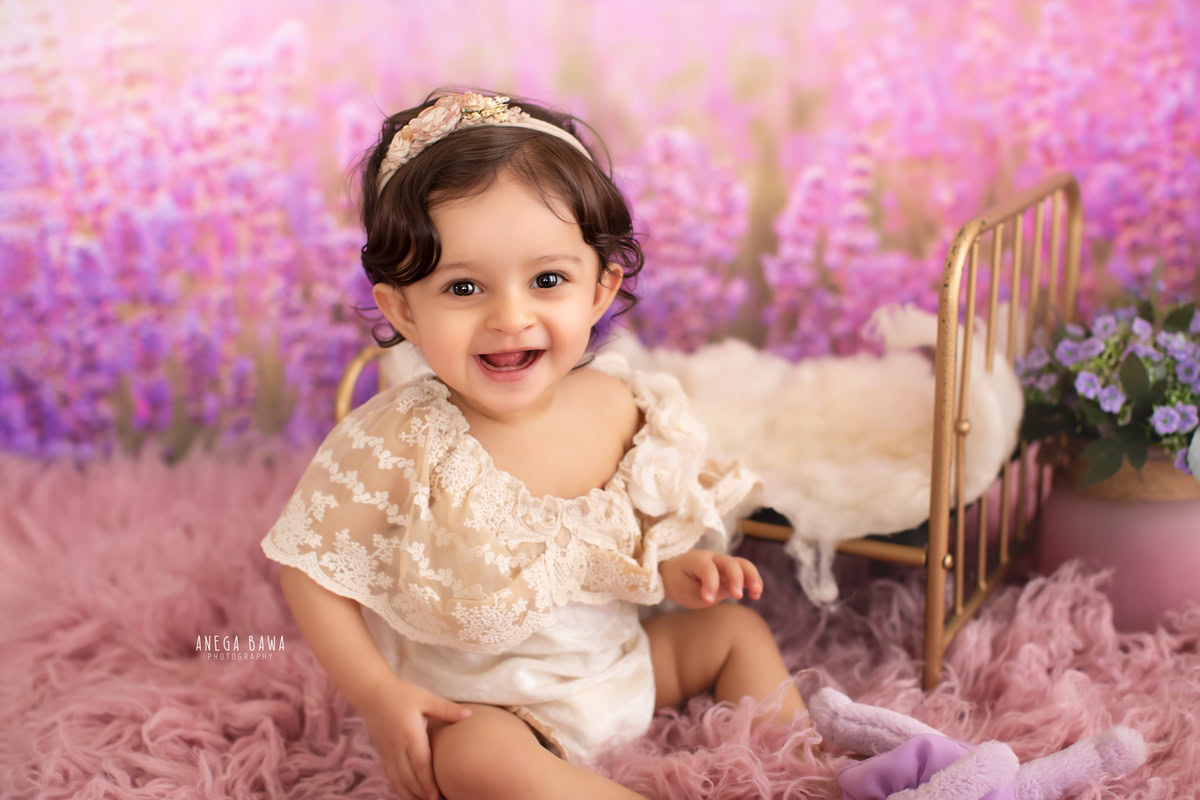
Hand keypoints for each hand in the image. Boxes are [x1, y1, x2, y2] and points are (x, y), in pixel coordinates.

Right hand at [357, 674, 473, 799]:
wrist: (372, 692)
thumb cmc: (401, 694)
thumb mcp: (426, 698)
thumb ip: (447, 709)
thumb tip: (469, 715)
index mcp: (410, 734)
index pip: (420, 764)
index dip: (428, 782)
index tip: (438, 796)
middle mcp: (397, 746)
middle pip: (409, 777)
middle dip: (422, 793)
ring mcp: (387, 751)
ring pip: (398, 780)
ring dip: (410, 794)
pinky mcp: (382, 752)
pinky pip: (390, 775)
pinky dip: (399, 787)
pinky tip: (408, 793)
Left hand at [659, 549, 762, 608]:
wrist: (675, 572)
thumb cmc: (677, 580)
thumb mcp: (680, 589)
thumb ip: (696, 593)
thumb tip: (712, 598)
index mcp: (696, 560)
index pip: (707, 569)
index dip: (710, 584)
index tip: (708, 600)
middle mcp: (712, 558)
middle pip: (729, 562)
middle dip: (736, 578)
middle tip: (737, 596)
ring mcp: (723, 564)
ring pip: (742, 564)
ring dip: (752, 577)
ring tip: (756, 594)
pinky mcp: (730, 573)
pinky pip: (745, 572)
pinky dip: (753, 581)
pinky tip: (756, 594)